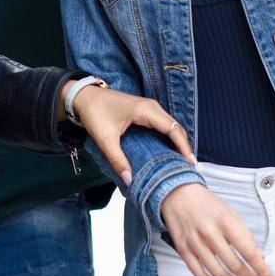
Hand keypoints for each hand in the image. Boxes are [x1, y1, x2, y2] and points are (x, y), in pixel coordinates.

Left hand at [68, 83, 195, 186]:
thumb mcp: (104, 138)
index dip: (184, 146)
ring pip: (171, 125)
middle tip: (190, 166)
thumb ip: (117, 159)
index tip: (191, 163)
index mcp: (145, 110)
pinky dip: (170, 136)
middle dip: (184, 146)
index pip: (172, 129)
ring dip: (178, 141)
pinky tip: (170, 150)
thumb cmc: (93, 113)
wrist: (83, 96)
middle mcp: (151, 106)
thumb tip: (129, 179)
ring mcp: (149, 107)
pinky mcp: (145, 110)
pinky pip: (163, 124)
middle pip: (176, 127)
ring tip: (183, 160)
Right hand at [158, 183, 274, 275]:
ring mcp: (195, 242)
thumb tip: (258, 257)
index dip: (261, 269)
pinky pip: (198, 273)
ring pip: (217, 272)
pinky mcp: (183, 249)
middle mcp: (210, 233)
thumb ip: (245, 235)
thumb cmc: (207, 204)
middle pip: (234, 265)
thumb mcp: (231, 214)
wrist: (178, 194)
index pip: (249, 252)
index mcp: (226, 222)